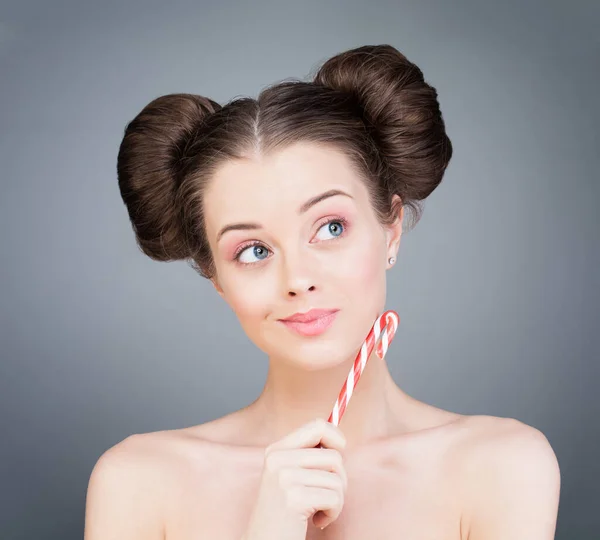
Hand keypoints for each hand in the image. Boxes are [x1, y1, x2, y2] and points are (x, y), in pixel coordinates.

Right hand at [242, 418, 347, 539]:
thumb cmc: (284, 515)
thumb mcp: (289, 478)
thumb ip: (308, 456)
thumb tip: (340, 438)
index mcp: (276, 451)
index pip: (317, 426)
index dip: (336, 437)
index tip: (339, 452)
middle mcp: (277, 460)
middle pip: (334, 456)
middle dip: (339, 479)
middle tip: (325, 496)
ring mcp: (284, 478)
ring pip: (337, 478)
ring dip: (336, 500)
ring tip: (318, 511)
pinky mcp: (294, 499)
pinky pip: (335, 498)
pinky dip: (333, 513)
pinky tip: (316, 521)